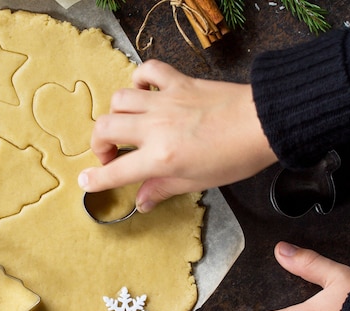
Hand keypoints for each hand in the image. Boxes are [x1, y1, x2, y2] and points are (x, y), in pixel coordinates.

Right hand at [78, 59, 276, 212]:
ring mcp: (165, 101)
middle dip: (99, 144)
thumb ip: (163, 189)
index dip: (96, 180)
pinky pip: (147, 70)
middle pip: (105, 128)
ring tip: (128, 126)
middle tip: (113, 154)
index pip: (117, 171)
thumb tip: (142, 202)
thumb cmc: (235, 157)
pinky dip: (139, 79)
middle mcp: (156, 128)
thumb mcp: (198, 181)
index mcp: (161, 157)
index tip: (86, 182)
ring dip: (116, 114)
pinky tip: (144, 92)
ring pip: (119, 99)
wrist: (264, 124)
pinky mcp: (177, 82)